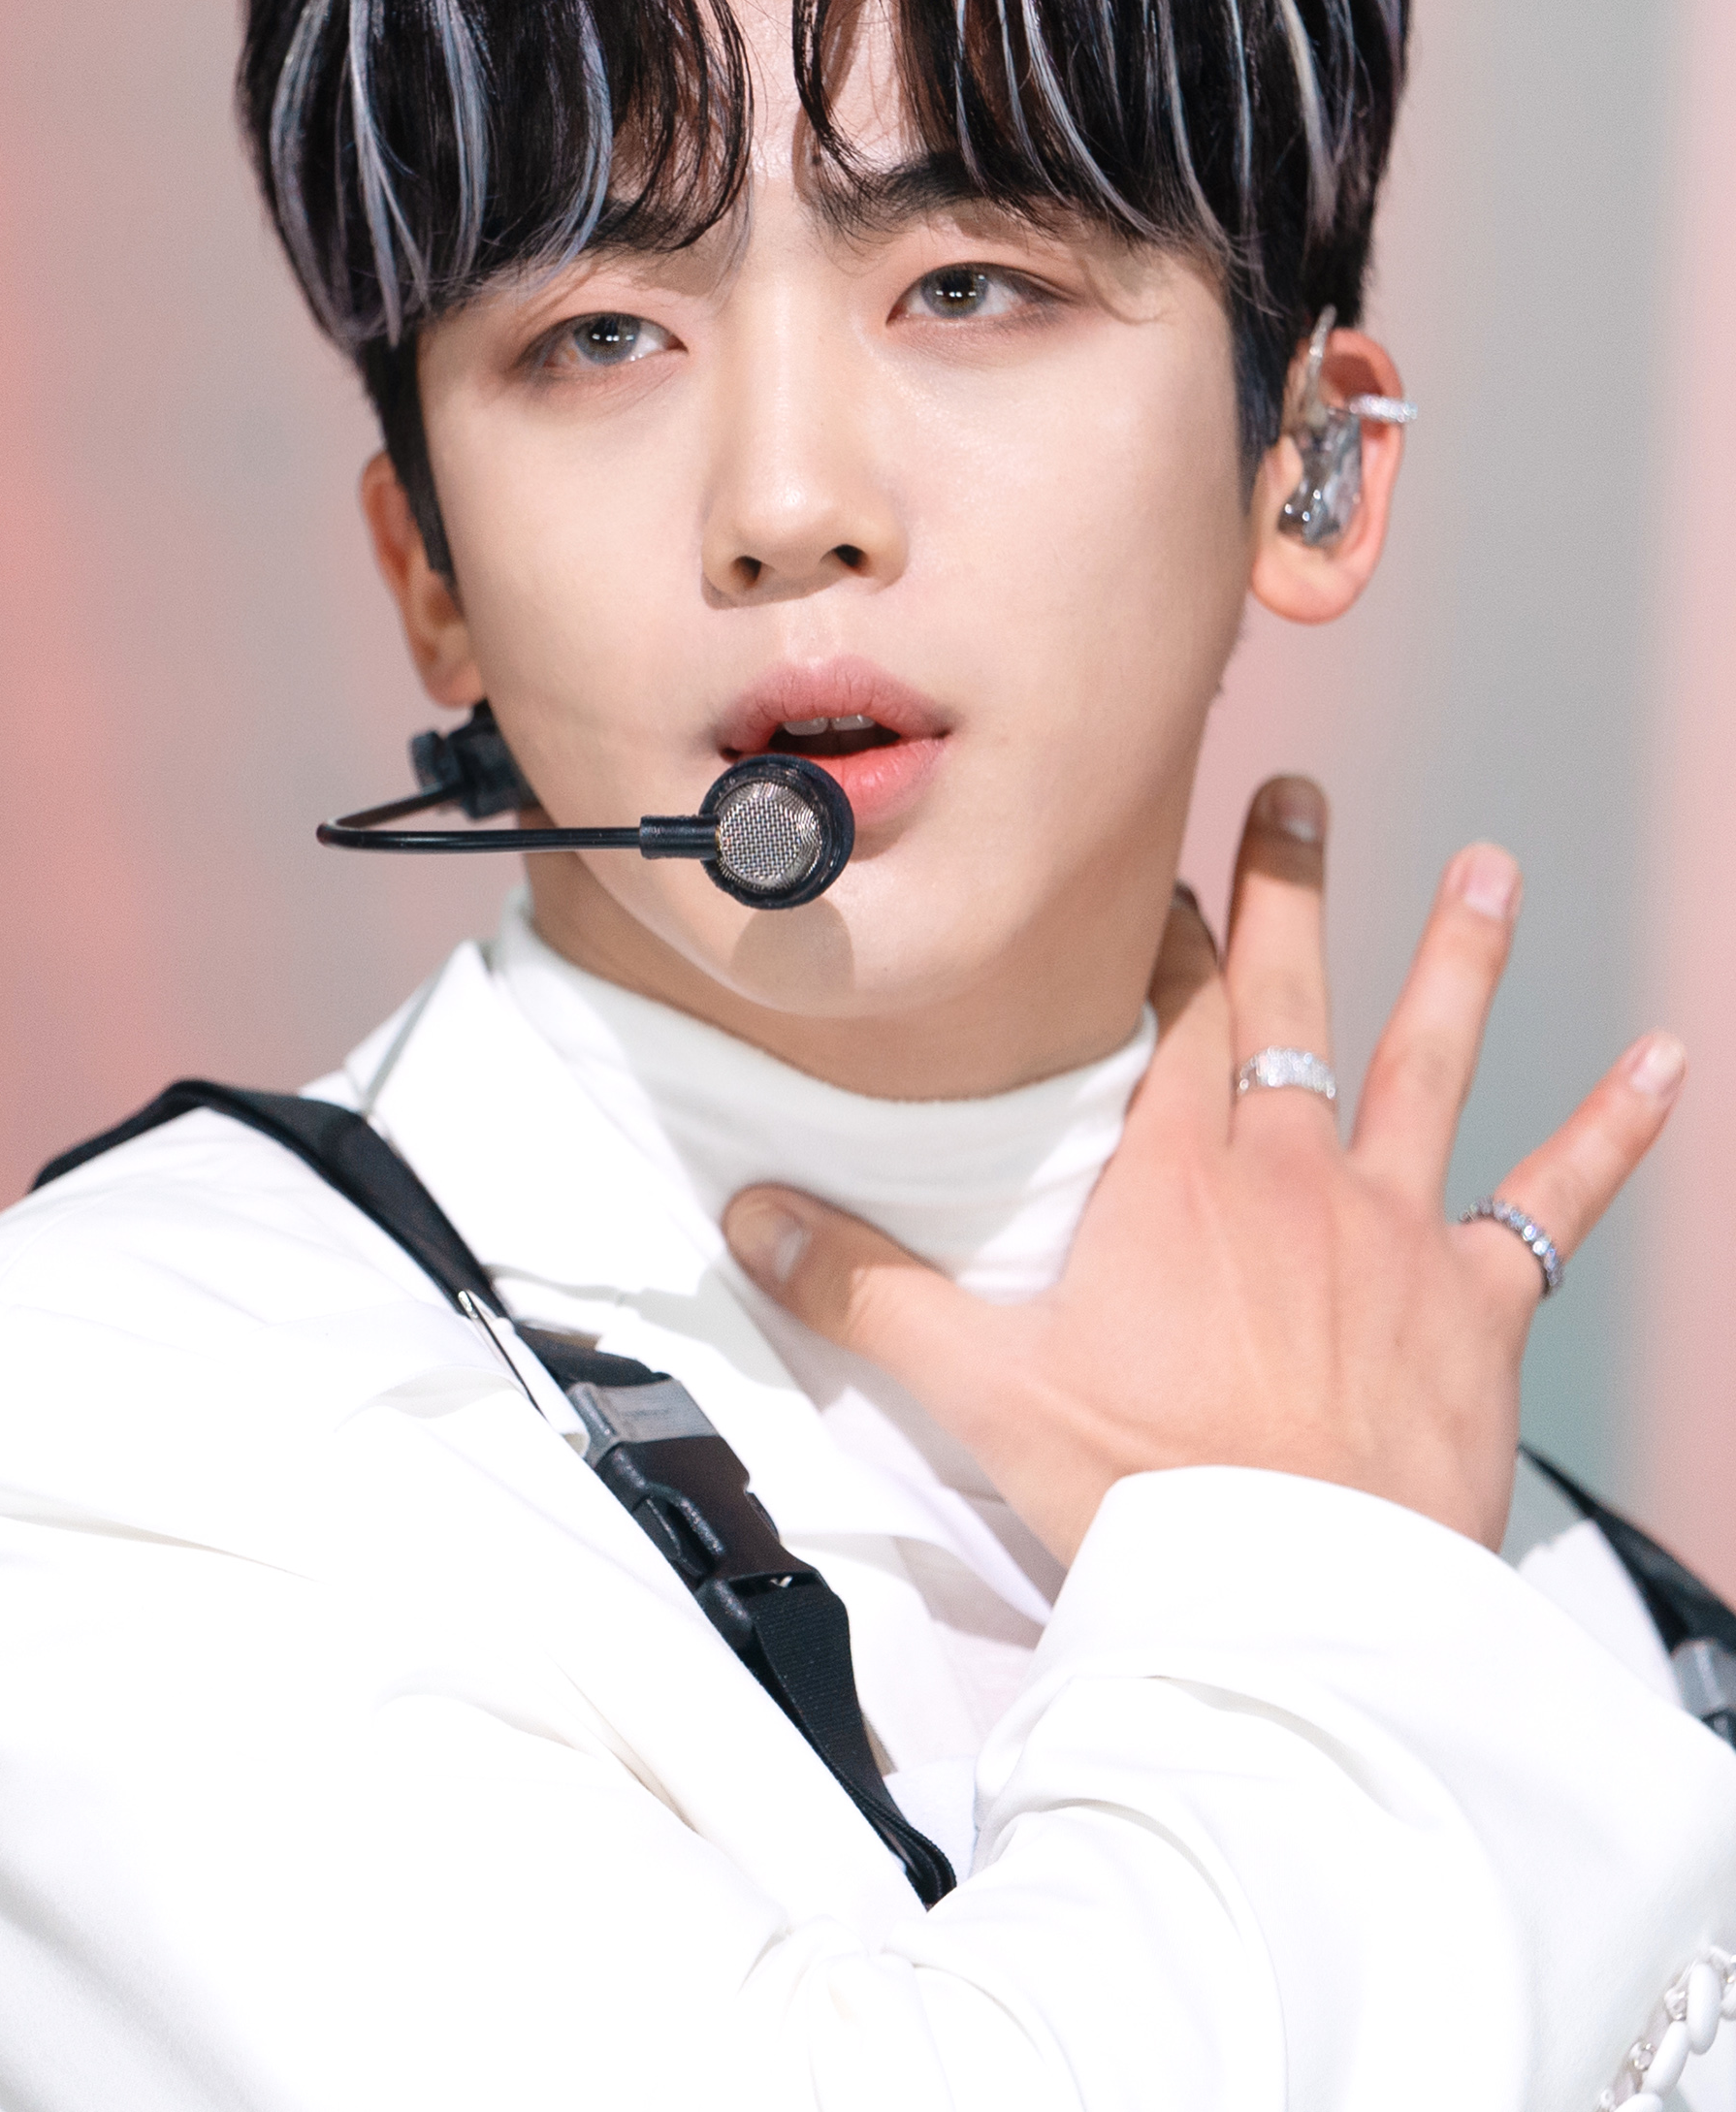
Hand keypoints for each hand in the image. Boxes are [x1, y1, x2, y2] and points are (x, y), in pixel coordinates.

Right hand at [723, 779, 1685, 1561]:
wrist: (1290, 1596)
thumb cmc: (1144, 1491)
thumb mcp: (981, 1388)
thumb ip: (862, 1291)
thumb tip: (747, 1217)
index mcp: (1173, 1179)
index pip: (1161, 1017)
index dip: (1154, 936)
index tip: (1151, 871)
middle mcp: (1290, 1171)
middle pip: (1287, 997)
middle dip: (1285, 888)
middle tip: (1295, 792)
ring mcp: (1394, 1229)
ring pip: (1431, 1062)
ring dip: (1458, 960)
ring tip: (1489, 870)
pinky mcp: (1476, 1304)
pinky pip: (1554, 1203)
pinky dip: (1610, 1135)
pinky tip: (1666, 1069)